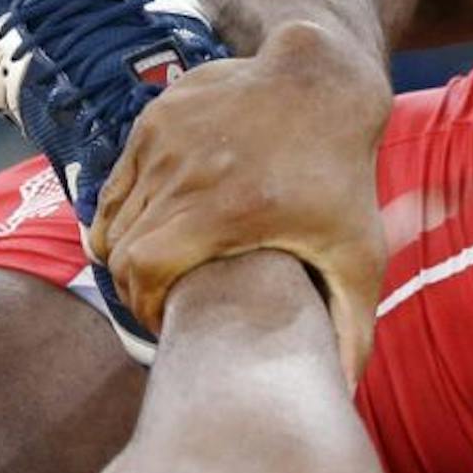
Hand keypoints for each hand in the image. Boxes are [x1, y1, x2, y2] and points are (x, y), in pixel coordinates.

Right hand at [91, 22, 392, 383]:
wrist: (323, 83)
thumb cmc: (344, 178)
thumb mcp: (358, 253)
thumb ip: (354, 325)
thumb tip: (347, 388)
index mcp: (225, 210)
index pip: (145, 270)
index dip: (145, 305)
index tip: (167, 323)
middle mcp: (184, 173)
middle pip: (122, 248)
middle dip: (134, 286)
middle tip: (159, 305)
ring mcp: (164, 140)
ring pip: (113, 213)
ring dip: (126, 249)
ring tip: (155, 273)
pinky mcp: (155, 119)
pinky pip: (119, 179)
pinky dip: (125, 210)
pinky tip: (153, 229)